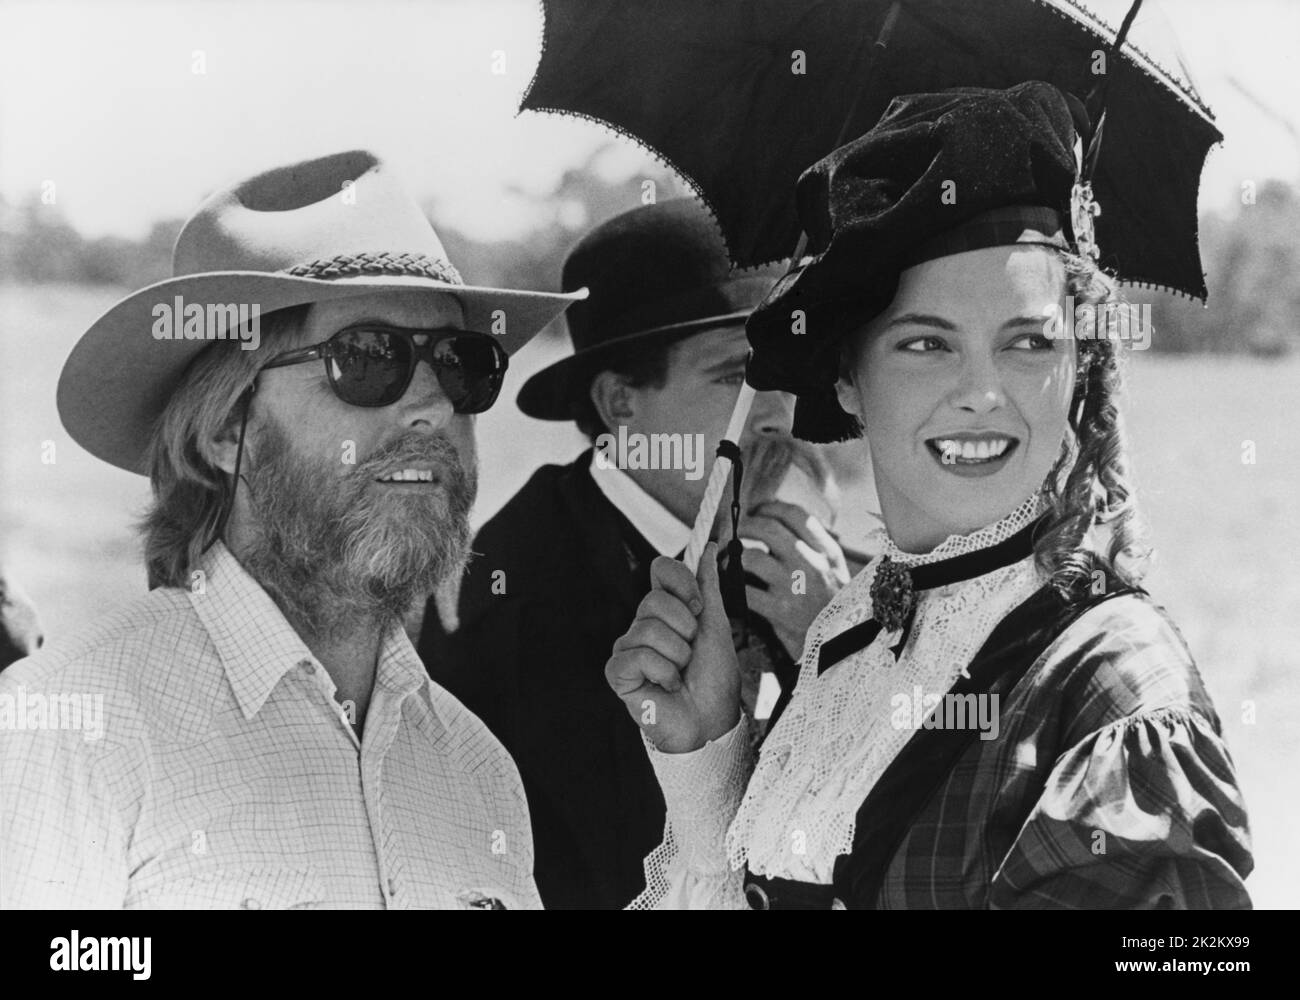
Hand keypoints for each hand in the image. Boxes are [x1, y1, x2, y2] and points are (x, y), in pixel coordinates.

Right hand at [606, 542, 740, 753]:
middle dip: (685, 628)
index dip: (682, 583)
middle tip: (691, 651)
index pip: (661, 569)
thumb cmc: (714, 679)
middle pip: (654, 599)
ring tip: (681, 673)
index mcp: (666, 610)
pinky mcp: (618, 672)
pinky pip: (638, 656)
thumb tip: (709, 548)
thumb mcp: (716, 626)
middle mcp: (642, 624)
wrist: (710, 722)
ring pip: (649, 629)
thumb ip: (708, 587)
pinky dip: (663, 673)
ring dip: (678, 656)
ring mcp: (628, 647)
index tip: (698, 607)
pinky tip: (667, 686)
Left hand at [737, 500, 850, 659]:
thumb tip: (779, 520)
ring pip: (752, 557)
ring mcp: (795, 587)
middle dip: (743, 526)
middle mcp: (812, 564)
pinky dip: (731, 587)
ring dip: (731, 557)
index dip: (768, 508)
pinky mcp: (780, 611)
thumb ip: (814, 546)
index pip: (794, 515)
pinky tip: (727, 588)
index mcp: (827, 551)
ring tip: (725, 561)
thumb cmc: (833, 607)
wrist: (842, 647)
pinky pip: (745, 591)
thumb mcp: (835, 571)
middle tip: (731, 532)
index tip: (756, 511)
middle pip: (767, 528)